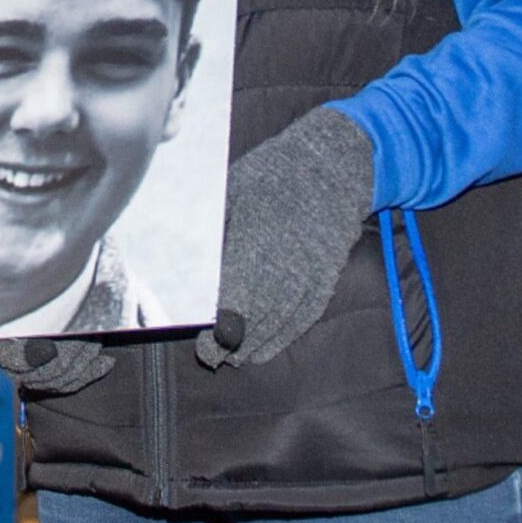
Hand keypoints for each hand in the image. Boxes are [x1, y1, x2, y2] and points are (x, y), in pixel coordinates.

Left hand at [196, 107, 374, 368]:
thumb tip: (187, 263)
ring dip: (257, 343)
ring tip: (233, 359)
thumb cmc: (273, 173)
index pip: (238, 289)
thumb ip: (214, 229)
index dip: (223, 321)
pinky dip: (285, 336)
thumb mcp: (233, 189)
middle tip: (210, 357)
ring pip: (283, 319)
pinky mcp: (328, 274)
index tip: (206, 342)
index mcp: (258, 233)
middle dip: (235, 341)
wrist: (334, 164)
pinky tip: (265, 349)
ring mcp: (312, 269)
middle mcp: (287, 258)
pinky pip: (306, 314)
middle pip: (260, 312)